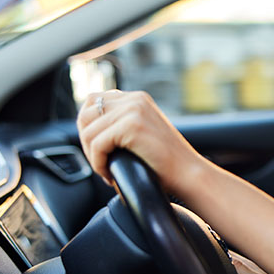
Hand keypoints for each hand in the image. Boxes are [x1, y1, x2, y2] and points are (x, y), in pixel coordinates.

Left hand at [77, 90, 206, 195]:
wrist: (188, 174)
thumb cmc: (166, 163)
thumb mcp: (141, 134)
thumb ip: (121, 125)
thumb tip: (88, 131)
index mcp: (137, 98)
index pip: (93, 100)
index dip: (86, 126)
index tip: (96, 150)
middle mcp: (135, 99)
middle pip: (86, 113)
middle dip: (85, 141)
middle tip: (100, 162)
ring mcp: (134, 110)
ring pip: (88, 132)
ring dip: (92, 156)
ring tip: (106, 171)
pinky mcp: (132, 125)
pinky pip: (97, 145)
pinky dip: (98, 164)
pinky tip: (110, 175)